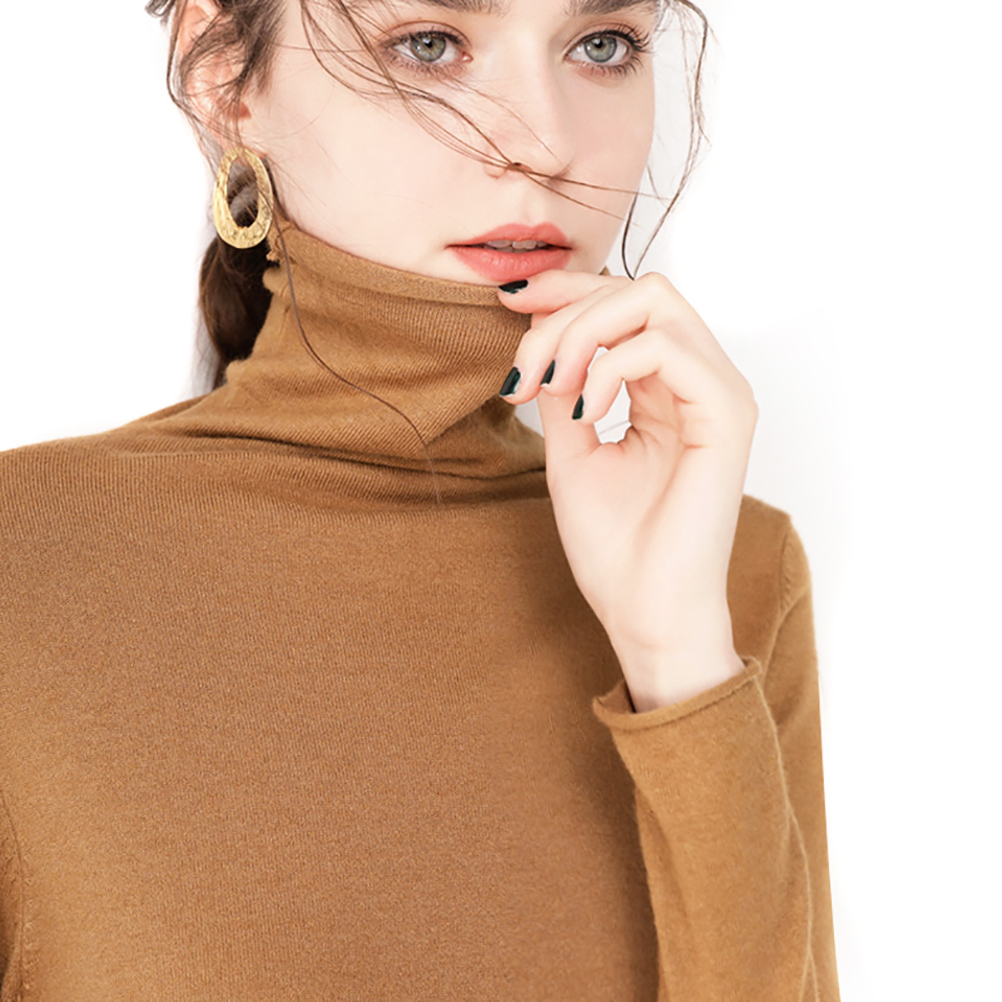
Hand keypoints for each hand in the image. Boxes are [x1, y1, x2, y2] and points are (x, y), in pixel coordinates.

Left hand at [497, 270, 757, 708]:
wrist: (646, 613)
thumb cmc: (616, 546)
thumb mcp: (571, 450)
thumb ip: (563, 388)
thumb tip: (541, 337)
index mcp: (669, 388)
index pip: (627, 303)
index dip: (569, 289)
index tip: (512, 303)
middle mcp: (701, 380)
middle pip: (638, 290)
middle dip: (566, 312)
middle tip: (525, 369)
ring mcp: (720, 393)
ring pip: (653, 302)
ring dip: (583, 333)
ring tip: (551, 387)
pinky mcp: (727, 414)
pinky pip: (664, 348)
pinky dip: (608, 368)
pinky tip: (585, 414)